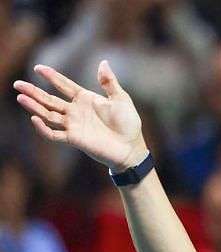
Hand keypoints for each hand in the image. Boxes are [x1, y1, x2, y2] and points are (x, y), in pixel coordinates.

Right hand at [13, 61, 147, 170]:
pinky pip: (54, 134)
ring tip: (20, 97)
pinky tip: (35, 118)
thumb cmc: (129, 123)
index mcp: (85, 99)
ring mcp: (73, 125)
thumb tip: (103, 62)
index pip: (63, 85)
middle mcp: (75, 111)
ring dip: (34, 107)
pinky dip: (43, 128)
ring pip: (48, 114)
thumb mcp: (121, 99)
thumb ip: (109, 82)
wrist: (132, 148)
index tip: (38, 68)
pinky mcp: (74, 139)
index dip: (51, 76)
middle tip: (17, 84)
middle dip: (33, 92)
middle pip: (49, 99)